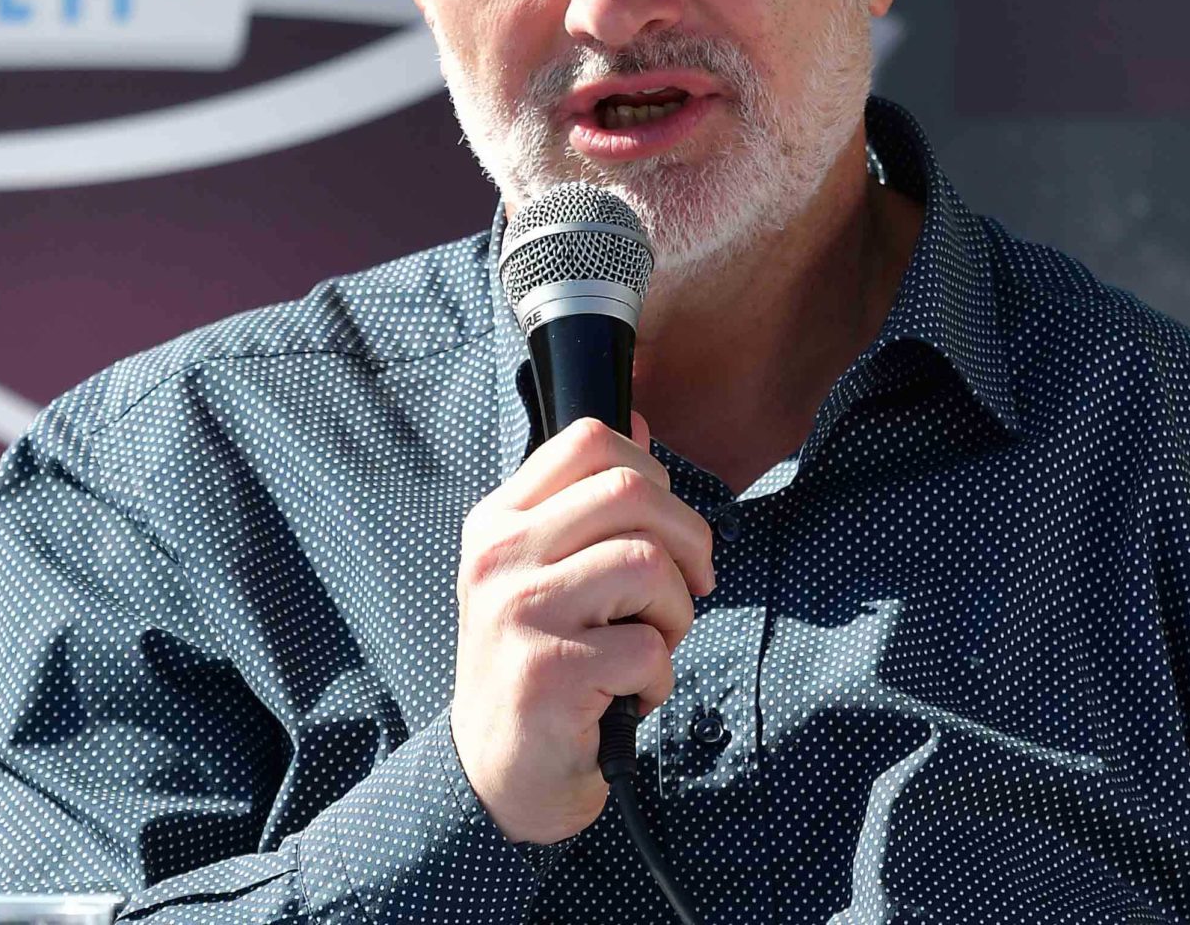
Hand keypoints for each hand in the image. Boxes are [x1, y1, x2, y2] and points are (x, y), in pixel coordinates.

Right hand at [449, 411, 717, 844]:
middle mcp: (499, 556)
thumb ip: (584, 501)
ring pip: (649, 566)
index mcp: (499, 520)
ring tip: (652, 645)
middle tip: (690, 589)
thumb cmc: (538, 661)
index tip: (662, 526)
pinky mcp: (548, 672)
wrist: (500, 770)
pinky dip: (659, 676)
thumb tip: (638, 419)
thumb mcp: (543, 569)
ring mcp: (519, 612)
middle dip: (688, 542)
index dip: (651, 472)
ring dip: (677, 615)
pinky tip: (628, 695)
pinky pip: (648, 647)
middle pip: (631, 493)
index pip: (587, 440)